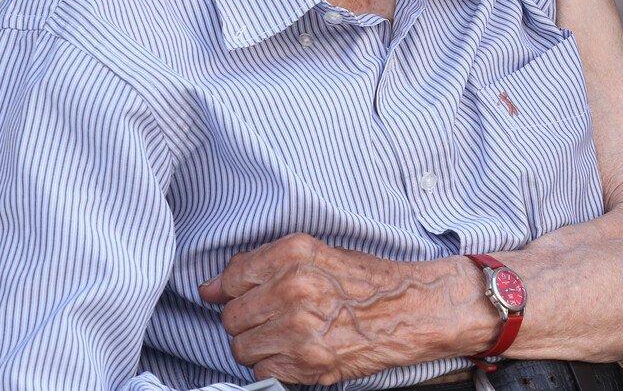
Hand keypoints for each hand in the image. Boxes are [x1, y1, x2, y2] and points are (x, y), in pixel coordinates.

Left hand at [199, 233, 495, 384]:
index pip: (233, 277)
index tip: (243, 296)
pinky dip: (275, 364)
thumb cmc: (368, 282)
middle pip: (233, 316)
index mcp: (294, 254)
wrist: (411, 310)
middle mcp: (293, 288)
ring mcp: (299, 328)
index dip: (235, 290)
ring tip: (288, 335)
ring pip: (242, 346)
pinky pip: (262, 369)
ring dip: (259, 344)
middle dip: (248, 320)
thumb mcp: (318, 254)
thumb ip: (263, 266)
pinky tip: (297, 351)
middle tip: (275, 316)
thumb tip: (211, 289)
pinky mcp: (307, 362)